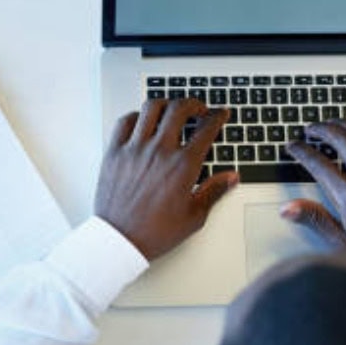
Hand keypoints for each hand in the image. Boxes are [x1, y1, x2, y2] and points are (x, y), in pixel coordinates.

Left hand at [95, 98, 238, 260]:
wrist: (120, 241)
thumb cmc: (155, 232)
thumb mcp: (194, 216)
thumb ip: (214, 191)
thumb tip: (231, 177)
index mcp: (183, 166)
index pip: (206, 128)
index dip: (218, 116)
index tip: (221, 113)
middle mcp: (159, 151)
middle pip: (180, 109)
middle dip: (194, 103)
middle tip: (198, 108)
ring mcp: (135, 149)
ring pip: (151, 107)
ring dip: (166, 103)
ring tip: (171, 109)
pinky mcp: (114, 152)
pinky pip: (124, 121)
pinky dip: (136, 116)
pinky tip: (142, 122)